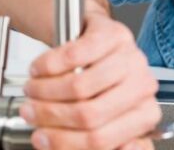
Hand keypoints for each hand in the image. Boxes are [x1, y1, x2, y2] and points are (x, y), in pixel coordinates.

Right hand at [19, 13, 160, 149]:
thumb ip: (98, 139)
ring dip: (44, 91)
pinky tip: (39, 70)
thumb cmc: (100, 83)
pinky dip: (47, 66)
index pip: (101, 140)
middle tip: (29, 113)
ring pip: (78, 86)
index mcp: (144, 115)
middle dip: (49, 117)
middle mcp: (142, 86)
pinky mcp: (112, 34)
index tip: (41, 140)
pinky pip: (72, 56)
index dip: (63, 142)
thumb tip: (72, 149)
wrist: (96, 39)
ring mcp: (130, 57)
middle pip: (88, 115)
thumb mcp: (103, 118)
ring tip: (32, 91)